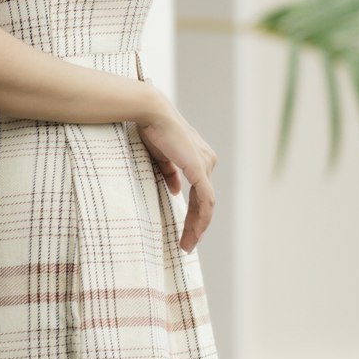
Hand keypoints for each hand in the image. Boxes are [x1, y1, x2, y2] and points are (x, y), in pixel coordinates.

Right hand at [135, 93, 216, 252]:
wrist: (151, 113)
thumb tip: (175, 191)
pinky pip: (205, 200)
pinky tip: (195, 233)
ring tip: (187, 245)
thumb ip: (170, 174)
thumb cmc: (152, 129)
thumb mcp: (161, 157)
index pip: (200, 192)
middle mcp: (207, 161)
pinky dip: (201, 219)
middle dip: (196, 225)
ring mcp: (205, 165)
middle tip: (185, 245)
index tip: (185, 232)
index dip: (194, 213)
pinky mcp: (199, 169)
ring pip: (206, 204)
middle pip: (204, 201)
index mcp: (199, 158)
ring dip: (198, 227)